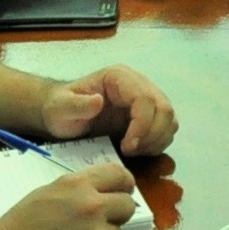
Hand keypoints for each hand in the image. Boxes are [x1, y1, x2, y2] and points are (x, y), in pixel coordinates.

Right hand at [0, 161, 138, 229]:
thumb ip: (79, 190)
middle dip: (116, 214)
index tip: (122, 192)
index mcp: (79, 185)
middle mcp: (93, 207)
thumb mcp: (48, 193)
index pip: (121, 176)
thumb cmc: (19, 225)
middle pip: (128, 206)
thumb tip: (104, 191)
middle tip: (97, 223)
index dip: (124, 185)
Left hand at [42, 65, 177, 155]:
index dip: (142, 125)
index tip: (127, 147)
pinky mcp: (148, 115)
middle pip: (164, 108)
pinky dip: (157, 143)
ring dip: (156, 140)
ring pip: (169, 119)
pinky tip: (137, 150)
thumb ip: (77, 105)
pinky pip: (166, 129)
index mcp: (120, 78)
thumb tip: (99, 102)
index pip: (145, 98)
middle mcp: (138, 84)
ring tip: (133, 152)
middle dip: (152, 134)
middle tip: (130, 151)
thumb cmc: (59, 109)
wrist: (60, 115)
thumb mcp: (61, 108)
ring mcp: (146, 100)